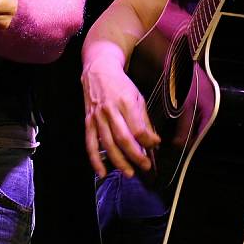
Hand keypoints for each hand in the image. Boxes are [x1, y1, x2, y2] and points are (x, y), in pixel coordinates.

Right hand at [82, 53, 159, 178]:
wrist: (98, 70)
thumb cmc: (120, 84)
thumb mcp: (137, 96)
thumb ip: (144, 119)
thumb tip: (152, 140)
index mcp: (125, 102)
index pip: (137, 128)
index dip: (147, 141)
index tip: (155, 145)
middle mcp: (110, 110)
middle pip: (123, 139)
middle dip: (135, 156)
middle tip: (145, 166)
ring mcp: (97, 116)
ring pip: (107, 144)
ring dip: (119, 162)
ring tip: (129, 172)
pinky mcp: (88, 121)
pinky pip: (90, 143)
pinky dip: (95, 160)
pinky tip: (102, 172)